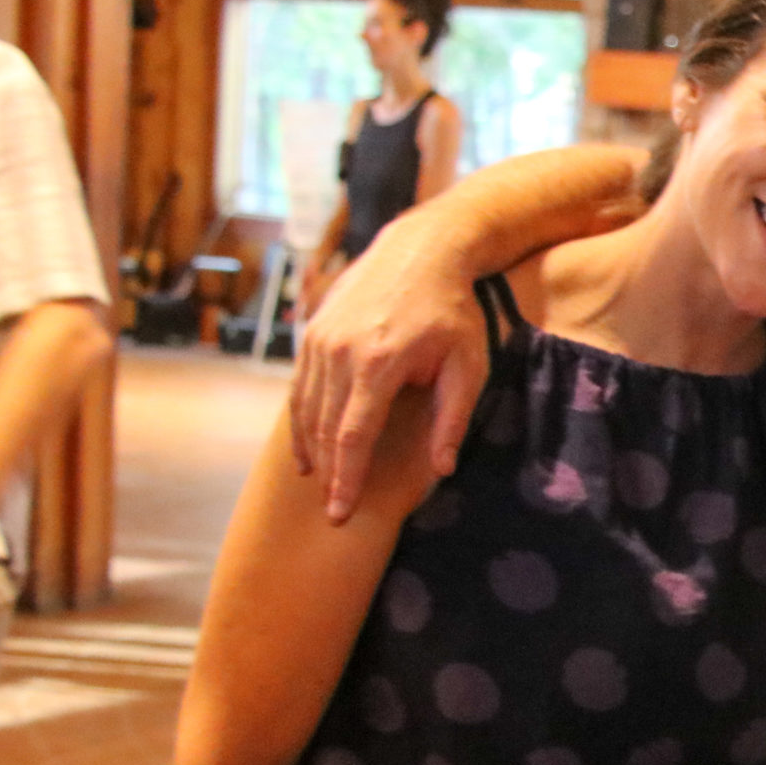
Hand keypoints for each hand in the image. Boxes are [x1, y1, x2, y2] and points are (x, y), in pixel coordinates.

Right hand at [291, 214, 487, 522]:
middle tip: (332, 513)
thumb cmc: (452, 312)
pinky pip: (298, 386)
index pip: (353, 437)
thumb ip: (451, 418)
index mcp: (378, 364)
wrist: (421, 251)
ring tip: (321, 484)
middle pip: (323, 429)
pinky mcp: (311, 332)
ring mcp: (318, 340)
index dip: (347, 479)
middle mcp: (339, 352)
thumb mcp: (467, 364)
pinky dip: (300, 420)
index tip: (342, 513)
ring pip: (306, 409)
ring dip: (311, 451)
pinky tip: (307, 447)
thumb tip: (441, 470)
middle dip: (328, 475)